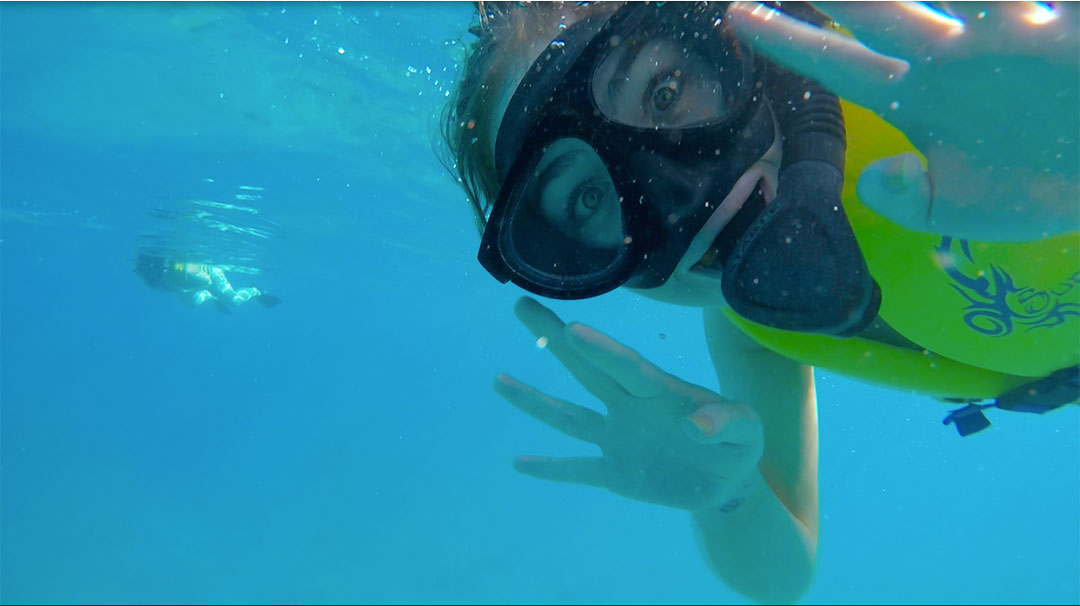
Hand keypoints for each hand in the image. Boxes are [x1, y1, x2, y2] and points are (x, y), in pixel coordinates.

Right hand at [494, 297, 763, 511]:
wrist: (728, 484)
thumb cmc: (738, 445)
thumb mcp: (748, 432)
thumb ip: (727, 423)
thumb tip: (696, 426)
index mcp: (662, 392)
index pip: (627, 367)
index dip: (601, 349)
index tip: (572, 329)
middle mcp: (630, 407)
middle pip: (586, 369)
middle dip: (554, 339)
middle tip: (523, 305)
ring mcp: (617, 438)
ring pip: (570, 416)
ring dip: (534, 401)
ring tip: (499, 380)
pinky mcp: (614, 472)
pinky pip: (577, 469)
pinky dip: (550, 469)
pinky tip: (520, 463)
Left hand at [727, 1, 1078, 241]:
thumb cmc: (1037, 188)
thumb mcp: (959, 208)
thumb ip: (905, 199)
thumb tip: (872, 177)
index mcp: (920, 96)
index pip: (839, 64)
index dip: (787, 40)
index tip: (734, 16)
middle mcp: (953, 54)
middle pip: (876, 9)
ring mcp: (1008, 30)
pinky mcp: (1066, 23)